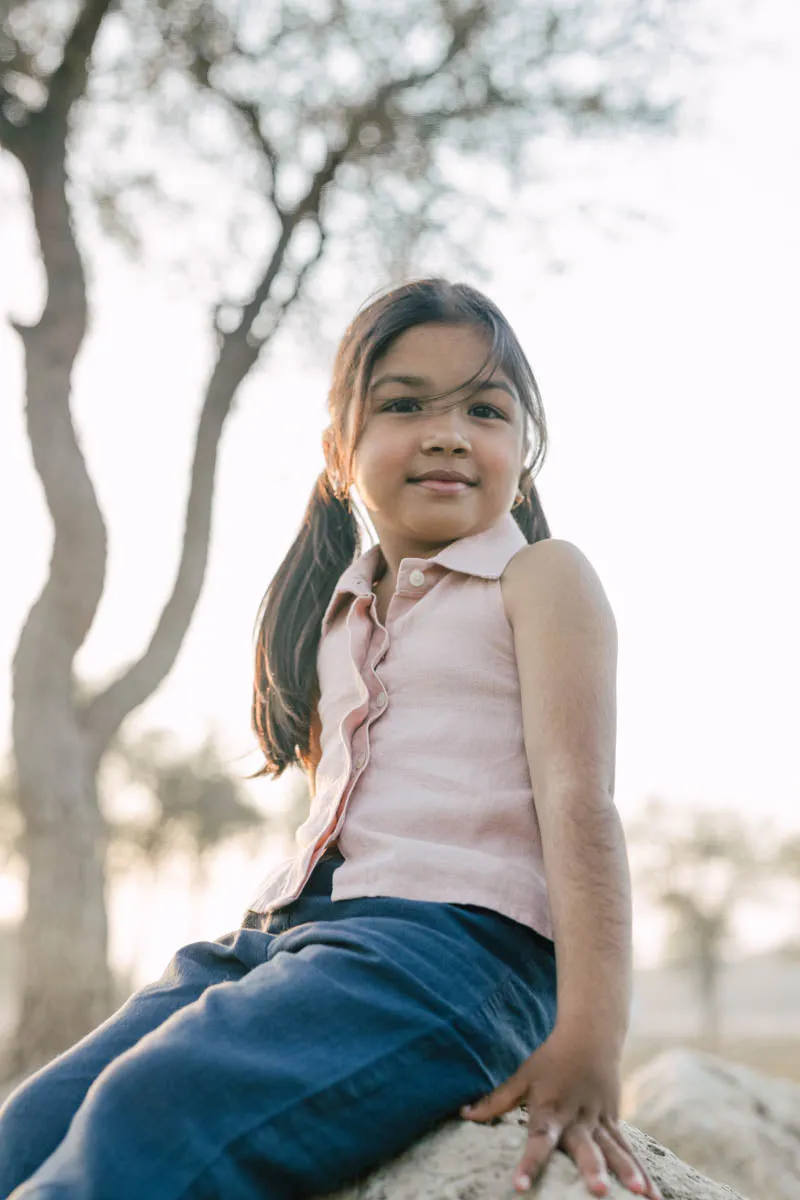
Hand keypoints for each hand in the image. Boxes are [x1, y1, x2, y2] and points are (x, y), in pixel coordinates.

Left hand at [459, 1025, 661, 1198]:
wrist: (589, 1035)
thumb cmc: (549, 1060)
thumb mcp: (522, 1077)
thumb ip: (496, 1100)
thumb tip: (463, 1114)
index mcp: (550, 1107)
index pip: (538, 1139)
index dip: (530, 1162)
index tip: (520, 1185)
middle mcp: (577, 1116)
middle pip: (584, 1145)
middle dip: (592, 1169)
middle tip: (599, 1192)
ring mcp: (600, 1119)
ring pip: (615, 1149)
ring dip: (628, 1172)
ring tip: (642, 1196)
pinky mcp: (615, 1121)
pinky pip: (630, 1150)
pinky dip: (643, 1172)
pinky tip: (654, 1197)